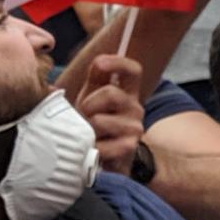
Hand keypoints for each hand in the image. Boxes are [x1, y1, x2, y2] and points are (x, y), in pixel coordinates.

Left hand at [71, 55, 145, 172]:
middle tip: (83, 116)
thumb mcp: (92, 98)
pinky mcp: (128, 148)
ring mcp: (134, 129)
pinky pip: (101, 144)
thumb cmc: (96, 125)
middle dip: (89, 104)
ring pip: (100, 120)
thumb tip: (98, 61)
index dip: (118, 63)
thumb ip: (95, 80)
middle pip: (111, 93)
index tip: (100, 63)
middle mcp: (136, 108)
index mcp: (127, 92)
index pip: (133, 70)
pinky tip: (93, 150)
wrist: (106, 158)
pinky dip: (91, 148)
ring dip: (86, 129)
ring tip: (87, 135)